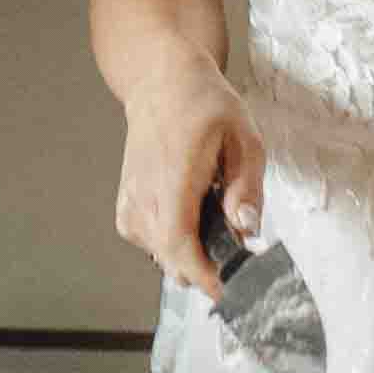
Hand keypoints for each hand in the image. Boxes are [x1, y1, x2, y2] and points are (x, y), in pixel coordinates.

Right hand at [115, 77, 261, 294]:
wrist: (162, 84)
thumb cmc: (204, 105)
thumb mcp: (245, 138)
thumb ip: (248, 188)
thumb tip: (247, 229)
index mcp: (174, 175)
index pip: (179, 243)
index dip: (204, 275)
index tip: (230, 289)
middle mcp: (144, 193)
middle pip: (172, 259)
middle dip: (208, 266)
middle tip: (236, 245)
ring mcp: (130, 201)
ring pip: (162, 256)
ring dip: (192, 252)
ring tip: (212, 216)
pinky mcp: (125, 206)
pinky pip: (150, 244)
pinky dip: (173, 242)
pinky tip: (189, 215)